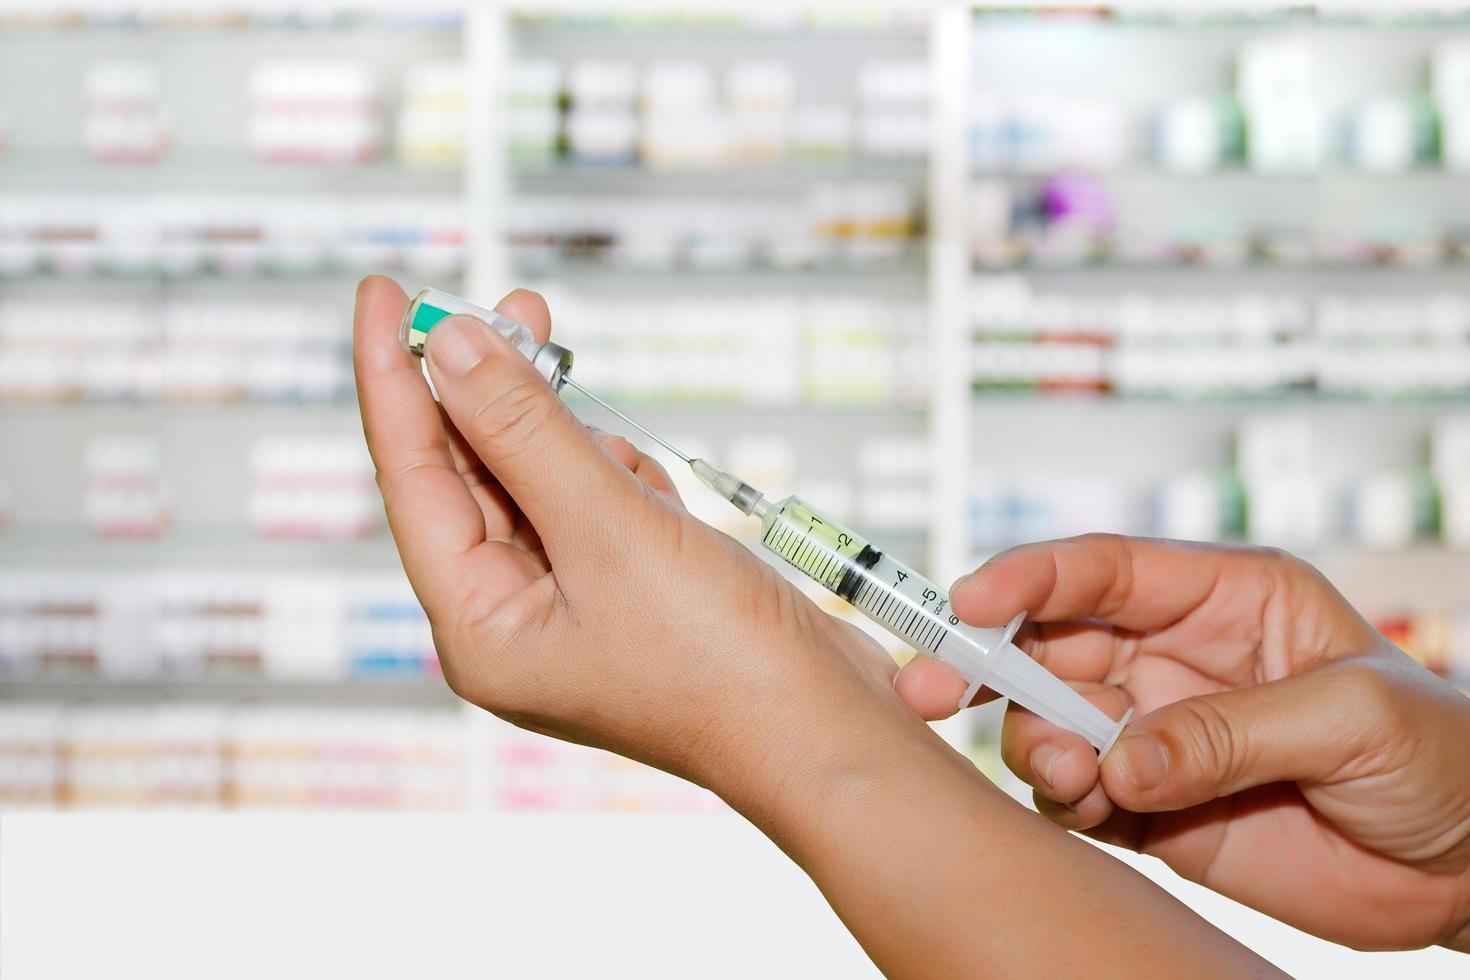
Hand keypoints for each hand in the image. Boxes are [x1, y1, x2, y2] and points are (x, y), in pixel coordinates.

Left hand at [352, 277, 907, 803]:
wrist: (827, 731)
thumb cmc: (719, 660)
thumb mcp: (611, 530)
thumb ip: (525, 433)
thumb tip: (449, 348)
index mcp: (479, 627)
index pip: (411, 478)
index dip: (390, 377)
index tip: (379, 288)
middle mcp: (512, 620)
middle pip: (472, 475)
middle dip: (494, 388)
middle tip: (516, 303)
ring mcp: (573, 607)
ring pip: (538, 483)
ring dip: (563, 428)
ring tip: (593, 394)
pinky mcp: (629, 591)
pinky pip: (594, 505)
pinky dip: (613, 472)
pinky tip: (643, 476)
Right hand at [896, 535, 1469, 951]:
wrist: (1467, 869)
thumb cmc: (1441, 757)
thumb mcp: (1353, 718)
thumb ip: (1229, 732)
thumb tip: (1122, 761)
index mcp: (1224, 598)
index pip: (1106, 570)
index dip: (1031, 577)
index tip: (969, 603)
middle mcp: (1174, 655)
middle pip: (1051, 643)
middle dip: (988, 663)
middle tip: (932, 692)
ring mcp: (1155, 731)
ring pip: (1048, 720)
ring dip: (1036, 743)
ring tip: (1076, 778)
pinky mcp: (1149, 805)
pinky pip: (1074, 793)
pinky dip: (1063, 800)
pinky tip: (1097, 808)